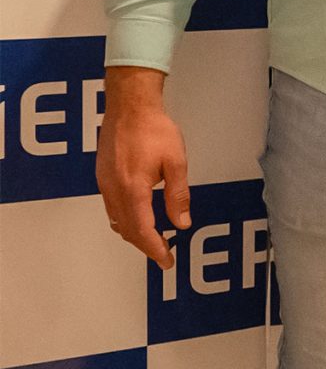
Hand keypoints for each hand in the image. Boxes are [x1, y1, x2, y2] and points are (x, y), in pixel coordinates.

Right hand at [97, 67, 188, 268]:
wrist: (129, 106)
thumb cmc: (155, 130)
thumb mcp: (176, 163)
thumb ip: (178, 196)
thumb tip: (181, 224)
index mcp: (133, 189)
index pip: (142, 229)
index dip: (154, 249)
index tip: (166, 261)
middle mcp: (114, 190)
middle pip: (127, 229)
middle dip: (145, 246)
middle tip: (163, 256)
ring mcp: (104, 184)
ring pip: (117, 220)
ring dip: (134, 234)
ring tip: (154, 241)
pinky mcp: (102, 177)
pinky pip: (111, 207)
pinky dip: (125, 220)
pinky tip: (137, 218)